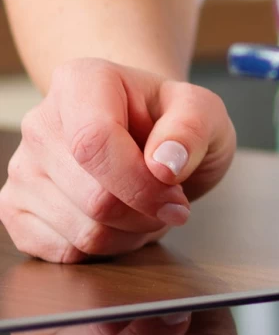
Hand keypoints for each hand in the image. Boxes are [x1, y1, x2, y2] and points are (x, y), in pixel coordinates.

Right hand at [0, 58, 235, 261]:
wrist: (146, 133)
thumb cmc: (172, 121)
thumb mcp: (204, 111)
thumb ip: (192, 127)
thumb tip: (165, 163)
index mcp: (81, 81)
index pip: (95, 142)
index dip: (139, 182)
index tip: (176, 197)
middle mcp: (40, 123)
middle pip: (93, 196)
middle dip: (145, 212)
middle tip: (172, 203)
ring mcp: (22, 168)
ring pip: (80, 231)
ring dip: (130, 233)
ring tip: (149, 208)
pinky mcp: (15, 210)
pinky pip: (63, 252)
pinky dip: (105, 248)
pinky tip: (122, 223)